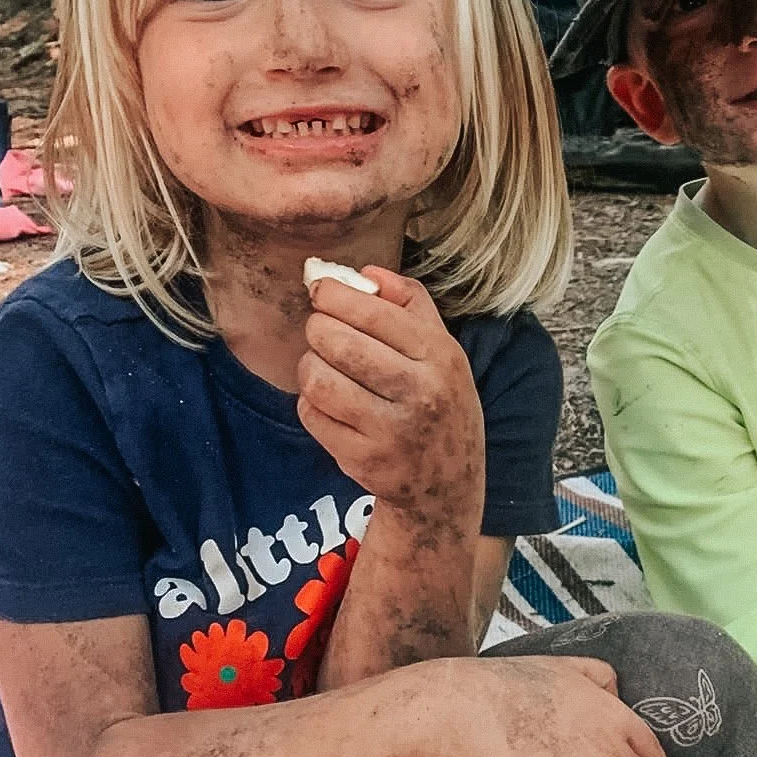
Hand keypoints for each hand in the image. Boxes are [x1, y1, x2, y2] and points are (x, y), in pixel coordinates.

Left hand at [298, 266, 483, 531]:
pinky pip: (312, 415)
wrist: (446, 484)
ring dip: (309, 366)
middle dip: (317, 329)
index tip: (321, 293)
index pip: (372, 311)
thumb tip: (365, 272)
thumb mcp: (444, 349)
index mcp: (440, 356)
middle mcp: (420, 392)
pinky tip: (328, 402)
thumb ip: (410, 302)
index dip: (333, 295)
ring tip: (322, 366)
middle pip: (336, 341)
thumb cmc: (439, 402)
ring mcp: (391, 430)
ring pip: (317, 379)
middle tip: (320, 332)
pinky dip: (311, 403)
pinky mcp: (364, 459)